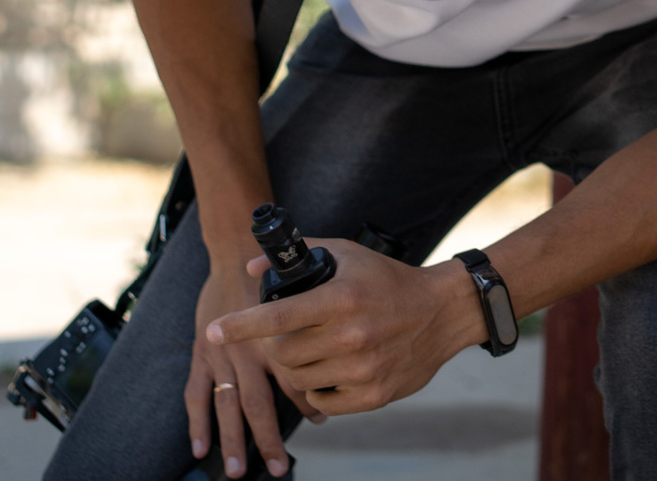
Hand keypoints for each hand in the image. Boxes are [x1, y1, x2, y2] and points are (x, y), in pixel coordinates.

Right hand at [187, 250, 316, 478]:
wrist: (238, 248)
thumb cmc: (284, 267)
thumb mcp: (319, 279)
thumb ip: (333, 315)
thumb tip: (348, 345)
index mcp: (281, 334)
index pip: (297, 377)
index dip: (310, 402)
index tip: (321, 419)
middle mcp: (251, 349)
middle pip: (260, 403)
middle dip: (268, 439)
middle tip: (280, 468)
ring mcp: (223, 354)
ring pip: (229, 405)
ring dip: (234, 440)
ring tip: (240, 470)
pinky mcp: (202, 353)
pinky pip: (195, 392)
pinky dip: (197, 421)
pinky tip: (201, 447)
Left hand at [209, 243, 486, 417]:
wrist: (442, 312)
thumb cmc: (389, 281)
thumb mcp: (349, 256)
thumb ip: (303, 254)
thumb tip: (251, 267)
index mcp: (341, 299)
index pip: (277, 316)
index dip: (240, 325)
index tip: (213, 331)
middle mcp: (351, 336)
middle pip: (283, 355)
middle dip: (282, 346)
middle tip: (299, 334)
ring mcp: (362, 369)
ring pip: (298, 381)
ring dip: (299, 368)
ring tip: (319, 350)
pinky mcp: (373, 396)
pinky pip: (321, 403)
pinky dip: (320, 390)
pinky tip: (335, 370)